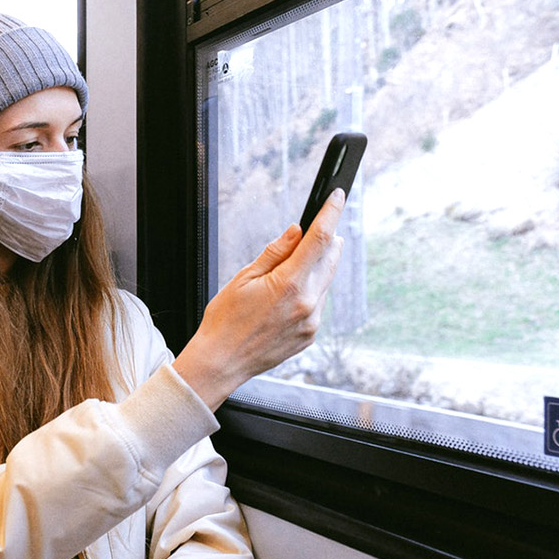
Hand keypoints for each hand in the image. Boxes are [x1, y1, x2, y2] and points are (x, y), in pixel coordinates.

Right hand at [173, 189, 346, 408]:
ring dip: (316, 268)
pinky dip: (309, 291)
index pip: (319, 239)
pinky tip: (287, 296)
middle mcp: (308, 303)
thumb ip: (274, 253)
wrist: (222, 361)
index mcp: (289, 285)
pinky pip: (318, 304)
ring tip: (291, 269)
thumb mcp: (243, 278)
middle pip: (330, 259)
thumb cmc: (225, 320)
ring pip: (325, 282)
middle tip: (318, 229)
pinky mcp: (310, 335)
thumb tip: (296, 231)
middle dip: (327, 241)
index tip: (337, 197)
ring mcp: (312, 322)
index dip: (330, 214)